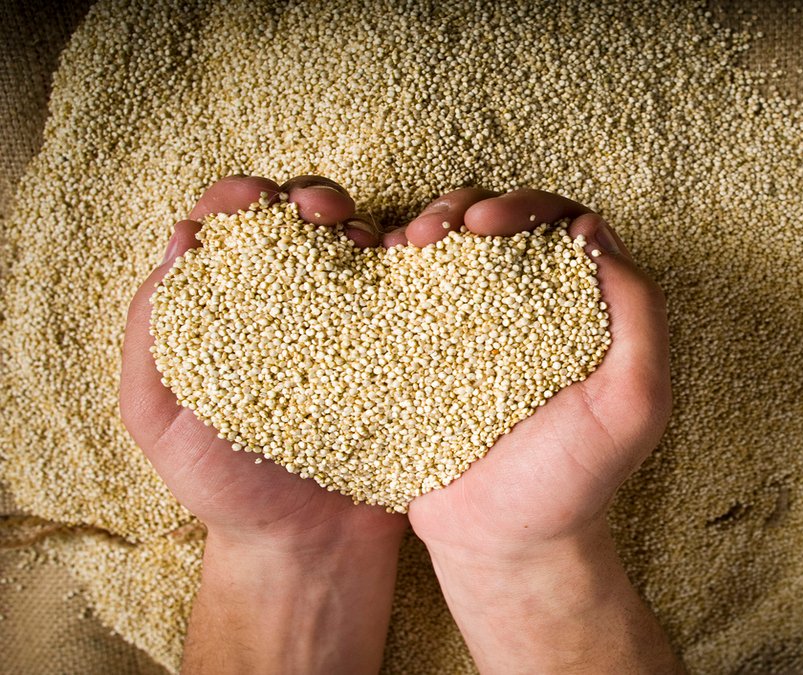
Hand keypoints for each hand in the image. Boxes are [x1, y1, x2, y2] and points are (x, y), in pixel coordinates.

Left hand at [120, 175, 403, 674]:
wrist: (313, 548)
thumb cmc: (227, 486)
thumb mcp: (158, 414)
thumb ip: (153, 332)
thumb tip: (180, 239)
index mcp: (234, 306)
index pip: (235, 226)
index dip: (245, 199)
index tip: (260, 204)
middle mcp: (299, 301)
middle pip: (308, 218)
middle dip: (315, 197)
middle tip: (327, 215)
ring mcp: (359, 321)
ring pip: (371, 239)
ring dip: (375, 220)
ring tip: (381, 240)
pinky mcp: (410, 345)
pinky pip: (421, 286)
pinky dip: (426, 258)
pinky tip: (425, 260)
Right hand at [393, 188, 680, 672]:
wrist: (501, 543)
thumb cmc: (573, 480)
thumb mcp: (633, 403)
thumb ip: (640, 318)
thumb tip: (593, 233)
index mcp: (582, 308)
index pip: (559, 224)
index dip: (525, 206)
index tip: (489, 224)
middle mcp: (527, 306)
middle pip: (496, 222)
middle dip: (464, 206)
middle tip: (439, 230)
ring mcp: (469, 326)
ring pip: (447, 247)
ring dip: (424, 225)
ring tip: (405, 244)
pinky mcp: (422, 352)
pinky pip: (404, 292)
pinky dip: (388, 266)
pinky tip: (378, 267)